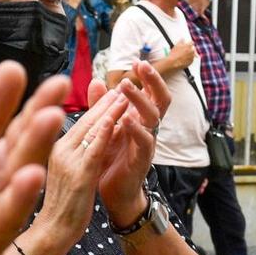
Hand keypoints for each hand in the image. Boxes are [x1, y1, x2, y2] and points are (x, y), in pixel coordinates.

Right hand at [40, 80, 135, 241]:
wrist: (53, 232)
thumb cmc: (62, 206)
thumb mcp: (66, 173)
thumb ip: (74, 154)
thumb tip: (87, 139)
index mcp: (54, 149)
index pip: (77, 122)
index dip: (94, 105)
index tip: (108, 90)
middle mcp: (58, 150)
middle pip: (83, 120)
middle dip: (103, 102)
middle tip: (120, 85)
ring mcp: (67, 161)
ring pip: (90, 129)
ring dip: (108, 110)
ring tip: (124, 94)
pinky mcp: (78, 173)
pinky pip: (94, 147)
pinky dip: (105, 130)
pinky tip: (116, 117)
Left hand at [93, 62, 170, 222]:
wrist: (113, 193)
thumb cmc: (111, 159)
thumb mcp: (105, 128)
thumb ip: (101, 106)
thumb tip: (95, 81)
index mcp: (141, 118)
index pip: (151, 92)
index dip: (148, 77)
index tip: (138, 60)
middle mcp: (148, 128)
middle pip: (160, 99)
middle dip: (153, 81)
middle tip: (141, 65)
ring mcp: (147, 144)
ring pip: (153, 117)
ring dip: (140, 100)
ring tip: (126, 87)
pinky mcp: (142, 160)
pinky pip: (145, 142)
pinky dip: (136, 130)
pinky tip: (126, 120)